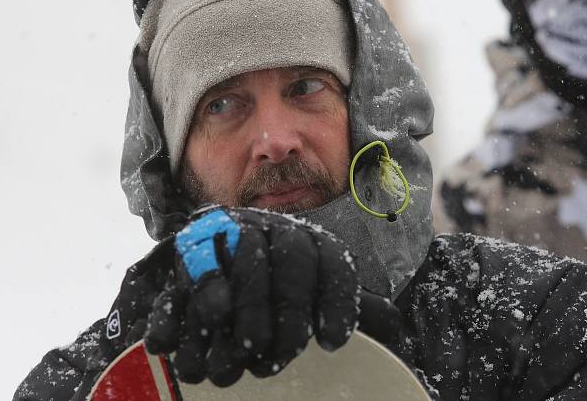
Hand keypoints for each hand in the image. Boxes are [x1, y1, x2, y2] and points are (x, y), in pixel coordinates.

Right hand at [144, 207, 360, 386]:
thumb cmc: (278, 287)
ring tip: (246, 357)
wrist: (217, 253)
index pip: (335, 262)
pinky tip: (205, 330)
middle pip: (293, 258)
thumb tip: (393, 326)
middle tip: (282, 355)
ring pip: (248, 260)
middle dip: (290, 310)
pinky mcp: (193, 245)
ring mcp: (234, 232)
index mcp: (312, 242)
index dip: (338, 300)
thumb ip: (352, 307)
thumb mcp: (316, 294)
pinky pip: (197, 267)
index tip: (333, 342)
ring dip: (246, 312)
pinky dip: (198, 299)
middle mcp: (276, 230)